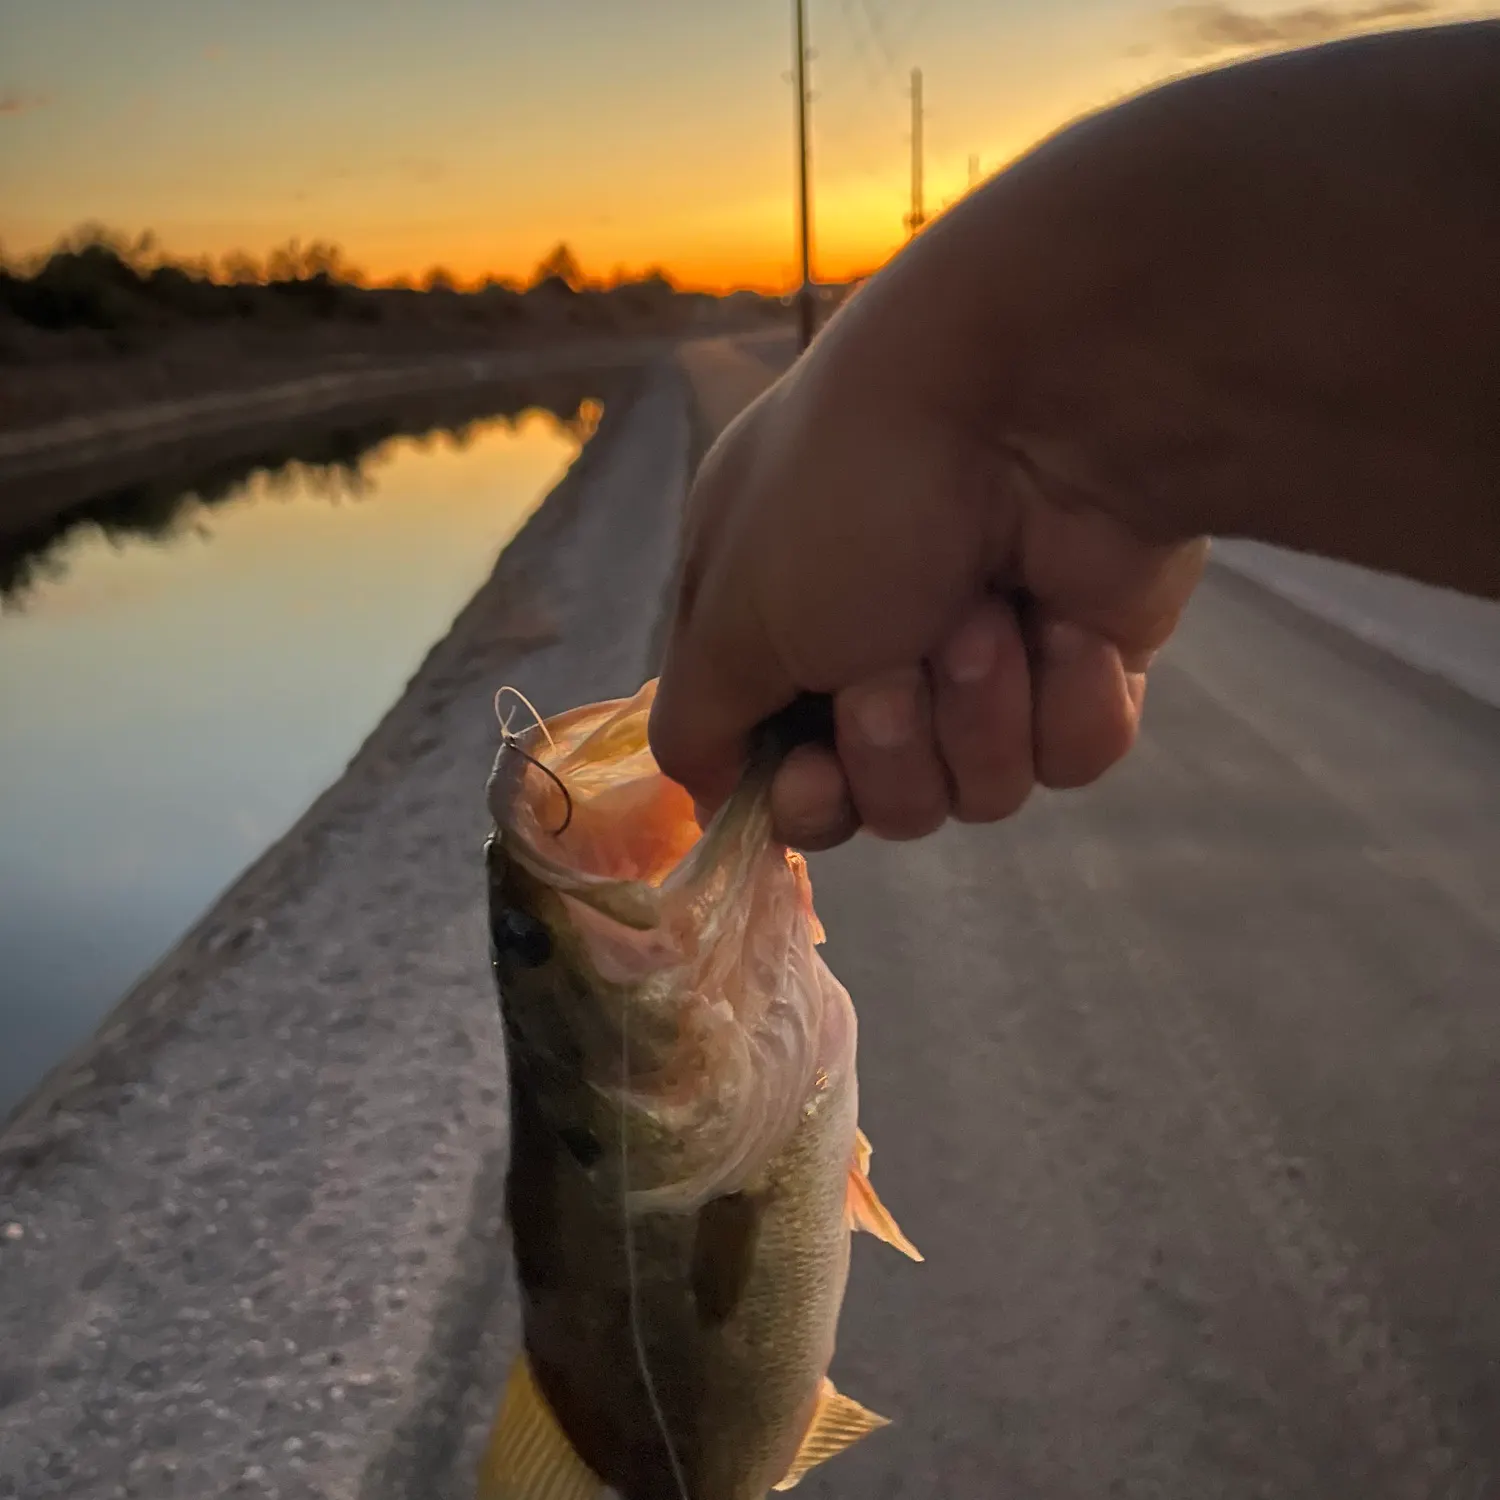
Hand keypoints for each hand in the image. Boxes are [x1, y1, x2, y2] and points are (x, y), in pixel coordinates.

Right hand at [648, 345, 1208, 850]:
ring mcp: (992, 661)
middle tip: (897, 662)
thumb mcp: (726, 614)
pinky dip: (1064, 699)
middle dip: (892, 746)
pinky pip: (1070, 758)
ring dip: (976, 713)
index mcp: (781, 623)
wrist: (1039, 402)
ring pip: (979, 792)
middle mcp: (881, 646)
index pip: (785, 773)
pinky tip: (1064, 622)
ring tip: (986, 616)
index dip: (802, 798)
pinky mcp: (1089, 665)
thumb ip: (696, 724)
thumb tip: (704, 793)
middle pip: (884, 802)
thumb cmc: (852, 494)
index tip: (811, 774)